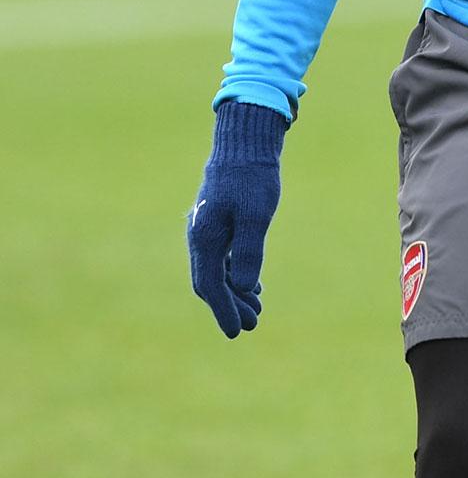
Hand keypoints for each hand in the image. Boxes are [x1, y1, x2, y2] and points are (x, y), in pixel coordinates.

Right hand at [188, 100, 287, 336]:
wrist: (244, 145)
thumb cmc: (253, 178)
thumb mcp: (257, 215)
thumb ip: (249, 250)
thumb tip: (242, 287)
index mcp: (205, 238)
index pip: (211, 285)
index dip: (223, 311)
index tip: (237, 332)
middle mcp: (200, 237)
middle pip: (211, 282)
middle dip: (230, 306)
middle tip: (253, 325)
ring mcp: (207, 230)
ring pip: (216, 271)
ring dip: (234, 292)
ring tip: (256, 309)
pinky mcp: (217, 223)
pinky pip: (221, 257)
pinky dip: (234, 273)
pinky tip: (250, 284)